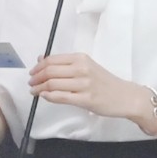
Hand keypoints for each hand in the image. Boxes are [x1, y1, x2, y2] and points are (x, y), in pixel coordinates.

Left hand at [32, 54, 156, 128]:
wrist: (125, 96)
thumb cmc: (105, 82)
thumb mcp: (86, 67)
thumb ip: (65, 64)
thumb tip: (41, 59)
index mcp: (81, 58)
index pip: (52, 60)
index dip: (38, 67)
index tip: (32, 73)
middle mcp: (82, 68)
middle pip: (50, 71)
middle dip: (36, 78)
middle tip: (31, 84)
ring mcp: (84, 84)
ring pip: (53, 84)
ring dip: (39, 88)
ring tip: (35, 92)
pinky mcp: (86, 99)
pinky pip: (61, 97)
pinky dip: (49, 97)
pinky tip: (43, 97)